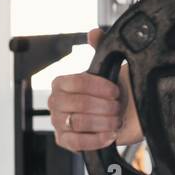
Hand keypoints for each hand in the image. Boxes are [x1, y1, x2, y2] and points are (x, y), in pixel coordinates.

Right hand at [48, 27, 126, 151]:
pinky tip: (110, 135)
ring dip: (103, 122)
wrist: (119, 115)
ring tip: (116, 120)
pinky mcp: (64, 141)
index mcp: (61, 83)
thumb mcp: (107, 68)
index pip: (77, 82)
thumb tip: (94, 32)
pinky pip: (76, 142)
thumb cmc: (110, 92)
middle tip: (118, 107)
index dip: (99, 87)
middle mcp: (55, 102)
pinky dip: (96, 139)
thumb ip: (100, 47)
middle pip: (78, 104)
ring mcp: (58, 122)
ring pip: (78, 123)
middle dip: (104, 106)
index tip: (116, 91)